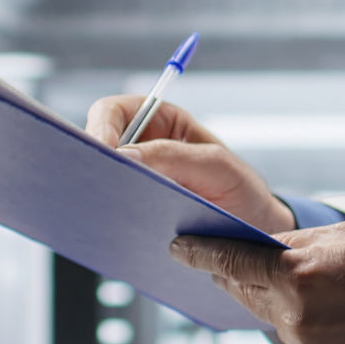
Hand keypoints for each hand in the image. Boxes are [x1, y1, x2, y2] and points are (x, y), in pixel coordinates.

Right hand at [85, 96, 292, 232]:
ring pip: (98, 180)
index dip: (99, 128)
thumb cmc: (241, 190)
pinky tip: (111, 229)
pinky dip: (105, 217)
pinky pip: (106, 209)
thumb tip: (125, 155)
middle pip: (96, 145)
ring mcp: (133, 181)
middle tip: (94, 186)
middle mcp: (141, 147)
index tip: (102, 154)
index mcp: (159, 122)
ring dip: (96, 194)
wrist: (253, 232)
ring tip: (101, 210)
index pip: (112, 112)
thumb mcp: (217, 168)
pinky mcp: (130, 210)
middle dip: (91, 163)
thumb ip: (174, 156)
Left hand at [171, 223, 344, 343]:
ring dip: (279, 304)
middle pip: (246, 295)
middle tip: (223, 264)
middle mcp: (296, 318)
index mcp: (299, 275)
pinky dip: (304, 327)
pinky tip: (336, 316)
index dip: (201, 255)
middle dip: (235, 278)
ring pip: (273, 321)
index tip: (178, 249)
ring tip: (315, 290)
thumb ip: (296, 246)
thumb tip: (260, 251)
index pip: (233, 264)